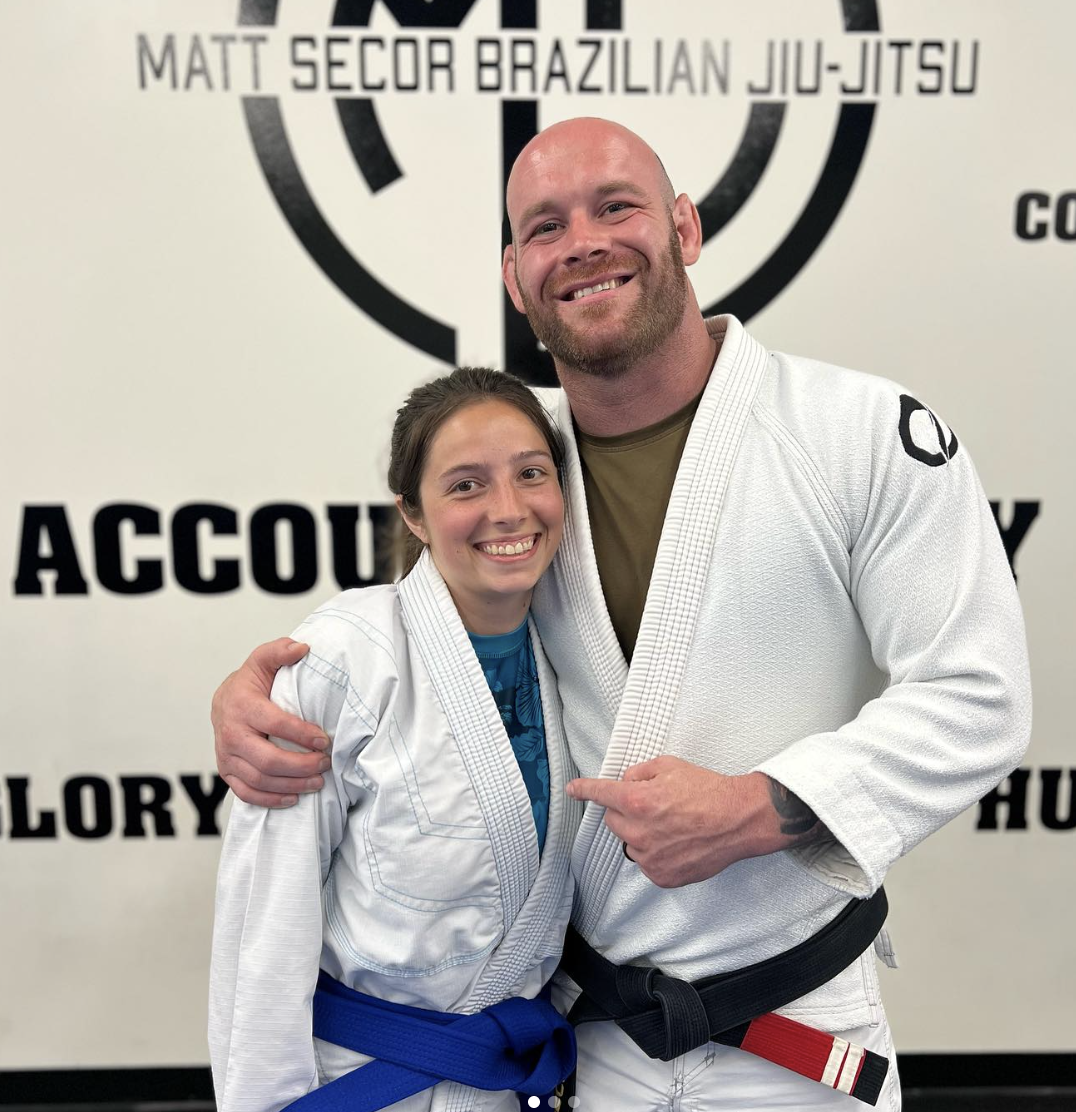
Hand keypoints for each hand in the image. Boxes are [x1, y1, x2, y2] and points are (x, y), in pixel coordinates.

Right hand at [211, 638, 330, 807]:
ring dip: (292, 784)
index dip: (302, 735)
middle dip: (301, 766)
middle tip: (325, 764)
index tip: (325, 741)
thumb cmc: (251, 682)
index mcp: (242, 706)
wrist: (224, 700)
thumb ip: (280, 651)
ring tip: (318, 781)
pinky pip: (246, 793)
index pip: (275, 724)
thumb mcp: (263, 660)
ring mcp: (226, 756)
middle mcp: (230, 734)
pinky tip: (293, 797)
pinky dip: (270, 800)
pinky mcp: (227, 772)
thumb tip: (302, 648)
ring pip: (260, 780)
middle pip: (268, 760)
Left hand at [566, 756, 779, 887]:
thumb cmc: (709, 791)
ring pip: (630, 843)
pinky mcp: (662, 875)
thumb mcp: (670, 766)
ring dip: (640, 834)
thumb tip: (626, 781)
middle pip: (613, 821)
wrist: (738, 820)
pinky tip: (678, 842)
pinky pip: (647, 862)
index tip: (572, 789)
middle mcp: (639, 831)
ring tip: (671, 826)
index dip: (584, 789)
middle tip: (654, 805)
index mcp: (637, 801)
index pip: (600, 794)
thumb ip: (639, 772)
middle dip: (626, 811)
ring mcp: (650, 857)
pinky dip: (656, 853)